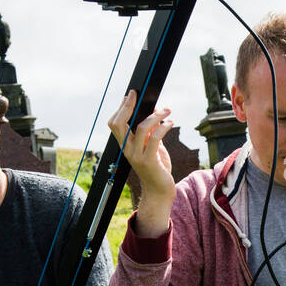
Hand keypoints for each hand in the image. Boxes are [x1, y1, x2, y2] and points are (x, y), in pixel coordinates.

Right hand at [108, 89, 175, 237]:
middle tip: (139, 94)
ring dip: (156, 115)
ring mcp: (137, 156)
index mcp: (125, 146)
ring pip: (141, 128)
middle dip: (128, 106)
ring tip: (167, 111)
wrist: (160, 191)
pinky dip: (164, 127)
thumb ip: (151, 131)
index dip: (121, 108)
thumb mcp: (153, 147)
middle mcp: (128, 150)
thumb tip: (155, 110)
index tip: (130, 95)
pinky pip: (155, 138)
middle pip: (119, 123)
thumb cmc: (157, 168)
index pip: (115, 123)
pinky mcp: (150, 161)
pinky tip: (170, 123)